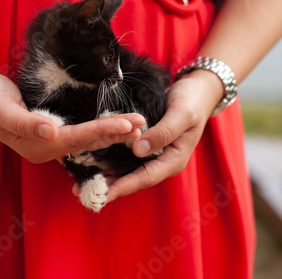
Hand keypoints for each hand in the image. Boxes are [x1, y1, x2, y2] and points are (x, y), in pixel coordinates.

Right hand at [0, 72, 145, 162]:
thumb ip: (25, 123)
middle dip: (115, 134)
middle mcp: (49, 148)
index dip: (101, 132)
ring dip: (113, 133)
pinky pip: (84, 136)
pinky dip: (102, 131)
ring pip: (89, 141)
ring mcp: (53, 143)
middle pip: (88, 143)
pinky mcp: (56, 134)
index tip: (125, 125)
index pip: (76, 139)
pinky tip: (118, 127)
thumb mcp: (0, 109)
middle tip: (141, 124)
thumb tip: (52, 132)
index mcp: (37, 146)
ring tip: (137, 126)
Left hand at [89, 69, 223, 202]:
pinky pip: (127, 157)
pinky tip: (94, 162)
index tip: (103, 193)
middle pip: (135, 178)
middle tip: (83, 191)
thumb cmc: (192, 101)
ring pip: (129, 170)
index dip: (124, 186)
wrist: (198, 89)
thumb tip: (138, 151)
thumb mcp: (181, 114)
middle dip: (111, 186)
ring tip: (83, 181)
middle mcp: (163, 161)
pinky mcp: (148, 145)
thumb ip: (162, 133)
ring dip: (108, 176)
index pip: (146, 177)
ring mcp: (155, 154)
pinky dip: (111, 161)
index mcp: (175, 159)